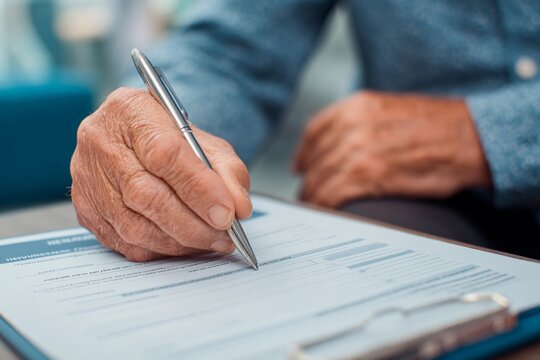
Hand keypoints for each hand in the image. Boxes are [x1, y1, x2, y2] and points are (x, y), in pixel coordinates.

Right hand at [71, 87, 251, 260]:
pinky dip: (160, 249)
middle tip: (224, 236)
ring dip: (179, 241)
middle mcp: (100, 142)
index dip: (198, 188)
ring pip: (134, 225)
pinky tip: (183, 244)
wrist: (134, 138)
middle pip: (146, 195)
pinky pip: (124, 242)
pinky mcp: (84, 209)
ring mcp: (87, 178)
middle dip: (192, 224)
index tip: (226, 213)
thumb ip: (227, 171)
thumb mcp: (206, 141)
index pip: (164, 154)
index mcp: (130, 111)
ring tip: (210, 242)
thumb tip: (239, 208)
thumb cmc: (169, 137)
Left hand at [293, 91, 490, 206]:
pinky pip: (332, 194)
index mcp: (356, 106)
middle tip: (308, 195)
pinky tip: (327, 211)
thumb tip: (337, 145)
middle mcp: (352, 125)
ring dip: (314, 196)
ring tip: (316, 207)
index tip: (300, 167)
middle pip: (315, 159)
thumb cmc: (438, 126)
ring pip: (320, 178)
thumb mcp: (390, 110)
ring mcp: (359, 149)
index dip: (303, 154)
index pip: (314, 132)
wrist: (471, 137)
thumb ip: (359, 123)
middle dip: (309, 180)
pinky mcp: (369, 174)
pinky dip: (325, 205)